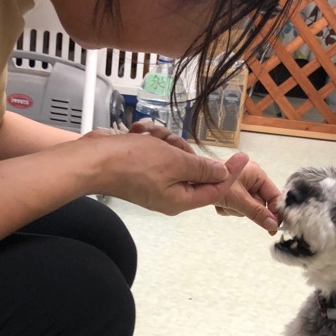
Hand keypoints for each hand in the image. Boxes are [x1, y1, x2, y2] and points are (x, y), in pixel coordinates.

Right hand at [124, 123, 280, 231]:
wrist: (93, 159)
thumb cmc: (133, 163)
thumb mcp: (176, 162)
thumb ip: (202, 169)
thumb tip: (222, 174)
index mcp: (180, 200)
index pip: (215, 190)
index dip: (230, 174)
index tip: (242, 156)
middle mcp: (169, 195)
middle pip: (194, 169)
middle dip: (183, 149)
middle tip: (169, 144)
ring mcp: (154, 183)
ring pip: (175, 155)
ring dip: (164, 141)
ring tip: (148, 137)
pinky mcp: (142, 169)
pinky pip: (157, 151)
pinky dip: (150, 140)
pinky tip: (138, 135)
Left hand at [214, 158, 281, 232]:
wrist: (193, 180)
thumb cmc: (217, 183)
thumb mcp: (239, 199)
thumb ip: (257, 213)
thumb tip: (274, 225)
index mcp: (257, 174)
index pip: (274, 196)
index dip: (275, 212)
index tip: (275, 228)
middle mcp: (251, 179)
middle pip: (259, 204)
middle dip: (247, 210)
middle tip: (235, 207)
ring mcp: (241, 186)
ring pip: (247, 208)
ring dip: (236, 210)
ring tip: (225, 204)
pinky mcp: (231, 193)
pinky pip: (236, 207)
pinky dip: (228, 209)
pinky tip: (219, 204)